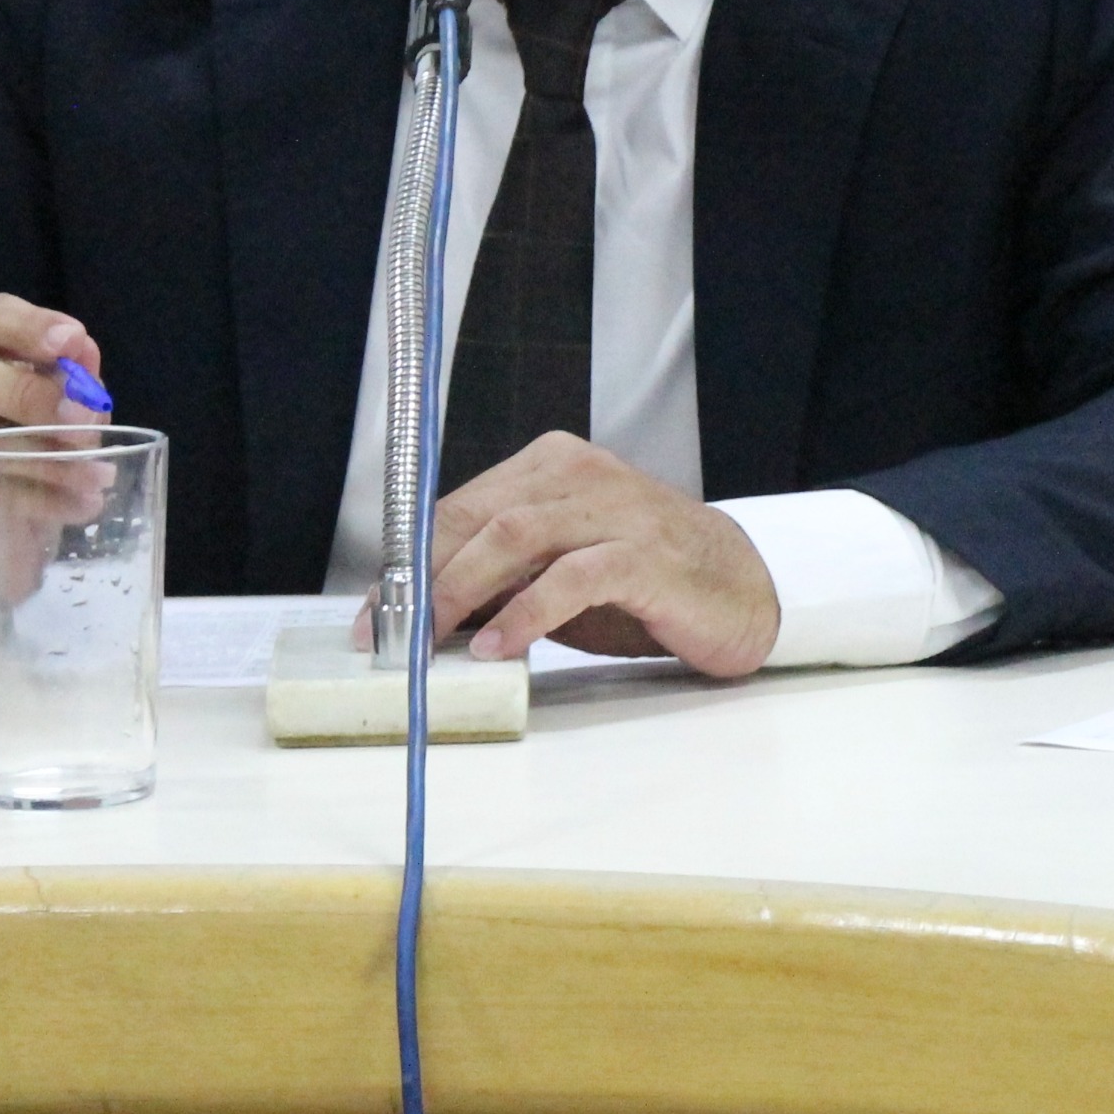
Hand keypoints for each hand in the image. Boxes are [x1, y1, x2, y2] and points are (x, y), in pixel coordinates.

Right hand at [0, 294, 97, 636]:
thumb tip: (83, 353)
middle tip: (85, 423)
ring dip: (43, 459)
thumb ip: (55, 374)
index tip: (73, 342)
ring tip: (96, 476)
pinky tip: (70, 505)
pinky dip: (30, 499)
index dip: (27, 326)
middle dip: (29, 393)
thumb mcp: (25, 398)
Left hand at [424, 432, 780, 676]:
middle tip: (391, 631)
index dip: (409, 560)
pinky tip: (501, 645)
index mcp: (552, 467)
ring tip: (431, 639)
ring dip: (461, 590)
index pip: (459, 505)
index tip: (374, 612)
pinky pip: (572, 577)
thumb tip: (420, 616)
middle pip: (477, 515)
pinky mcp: (644, 554)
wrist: (738, 589)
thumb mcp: (558, 575)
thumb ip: (498, 583)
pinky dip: (527, 612)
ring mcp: (615, 509)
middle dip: (423, 576)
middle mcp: (580, 475)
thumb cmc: (643, 582)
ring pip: (514, 536)